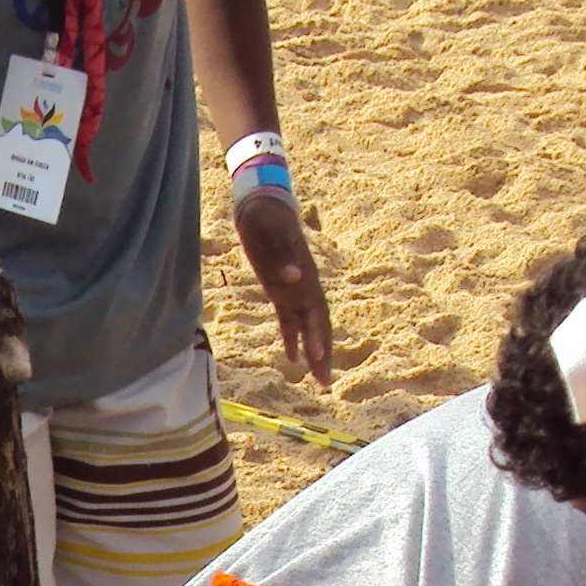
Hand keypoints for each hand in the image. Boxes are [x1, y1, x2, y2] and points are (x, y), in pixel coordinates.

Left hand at [231, 185, 334, 383]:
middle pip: (317, 324)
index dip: (319, 336)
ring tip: (317, 379)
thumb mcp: (271, 229)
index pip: (316, 311)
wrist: (260, 203)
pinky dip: (292, 338)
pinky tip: (292, 358)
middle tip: (325, 382)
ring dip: (311, 351)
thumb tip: (296, 277)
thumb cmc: (265, 215)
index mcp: (304, 274)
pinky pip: (288, 319)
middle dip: (322, 353)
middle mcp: (302, 284)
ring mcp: (292, 287)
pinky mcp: (278, 288)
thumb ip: (285, 253)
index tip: (320, 359)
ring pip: (306, 326)